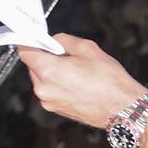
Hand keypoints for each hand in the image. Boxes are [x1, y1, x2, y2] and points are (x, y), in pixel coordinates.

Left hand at [15, 34, 145, 130]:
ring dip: (51, 72)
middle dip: (45, 57)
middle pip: (33, 65)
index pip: (25, 51)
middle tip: (65, 54)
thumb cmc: (109, 82)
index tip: (35, 38)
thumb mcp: (88, 48)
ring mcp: (48, 101)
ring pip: (41, 79)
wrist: (122, 108)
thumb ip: (64, 40)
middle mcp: (43, 88)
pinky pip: (49, 90)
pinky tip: (76, 83)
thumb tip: (54, 41)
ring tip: (75, 71)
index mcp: (48, 71)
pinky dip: (57, 84)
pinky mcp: (54, 109)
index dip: (29, 42)